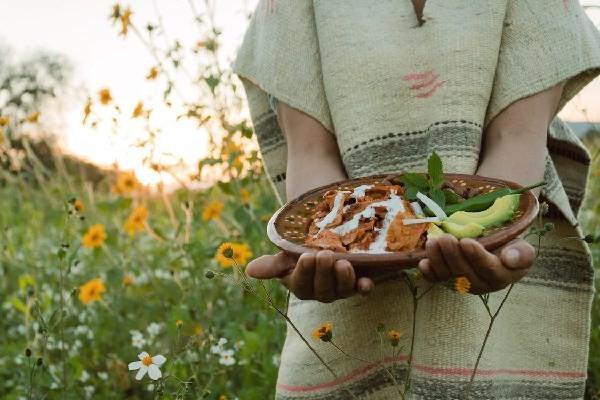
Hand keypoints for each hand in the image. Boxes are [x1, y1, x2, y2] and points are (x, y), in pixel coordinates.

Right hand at [246, 250, 374, 302]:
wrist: (325, 242)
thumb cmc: (301, 251)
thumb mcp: (286, 255)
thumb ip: (271, 264)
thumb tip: (249, 270)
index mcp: (301, 286)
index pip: (301, 284)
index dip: (304, 273)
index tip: (305, 256)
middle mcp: (322, 292)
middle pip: (323, 289)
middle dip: (324, 273)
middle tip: (324, 255)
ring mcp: (341, 289)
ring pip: (342, 291)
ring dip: (344, 279)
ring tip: (344, 262)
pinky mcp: (358, 283)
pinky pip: (362, 290)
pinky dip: (364, 287)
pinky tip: (367, 282)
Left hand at [417, 234, 534, 293]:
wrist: (496, 251)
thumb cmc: (510, 248)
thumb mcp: (522, 248)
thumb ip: (522, 254)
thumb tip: (510, 258)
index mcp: (503, 276)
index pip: (489, 270)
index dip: (477, 257)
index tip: (467, 242)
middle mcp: (482, 284)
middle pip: (465, 273)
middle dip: (453, 256)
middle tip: (445, 238)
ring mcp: (463, 284)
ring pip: (448, 276)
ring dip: (438, 260)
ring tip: (433, 243)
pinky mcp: (448, 281)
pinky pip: (437, 280)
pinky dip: (428, 273)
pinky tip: (423, 263)